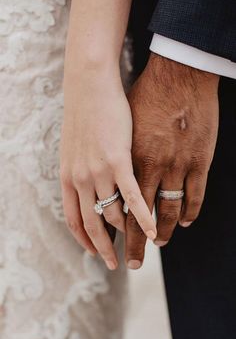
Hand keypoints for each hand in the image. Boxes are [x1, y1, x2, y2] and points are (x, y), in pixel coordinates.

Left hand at [60, 64, 155, 270]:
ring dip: (129, 233)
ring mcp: (98, 171)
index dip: (84, 240)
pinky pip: (132, 196)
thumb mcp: (74, 147)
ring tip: (141, 245)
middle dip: (104, 248)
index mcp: (69, 177)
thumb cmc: (85, 113)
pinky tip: (152, 230)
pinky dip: (142, 217)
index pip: (74, 219)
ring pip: (114, 213)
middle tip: (116, 264)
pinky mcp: (118, 159)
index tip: (95, 252)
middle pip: (93, 224)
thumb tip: (87, 186)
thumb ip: (79, 170)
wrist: (89, 84)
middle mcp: (80, 179)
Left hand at [125, 53, 219, 268]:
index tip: (105, 249)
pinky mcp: (195, 161)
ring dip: (159, 233)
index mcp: (117, 162)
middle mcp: (142, 169)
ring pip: (162, 212)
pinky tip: (182, 223)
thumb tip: (103, 174)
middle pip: (132, 218)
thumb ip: (111, 155)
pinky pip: (191, 196)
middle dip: (130, 245)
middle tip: (130, 265)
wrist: (175, 73)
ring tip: (158, 245)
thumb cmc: (141, 95)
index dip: (104, 233)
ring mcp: (170, 167)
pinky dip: (186, 213)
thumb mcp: (117, 127)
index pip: (107, 209)